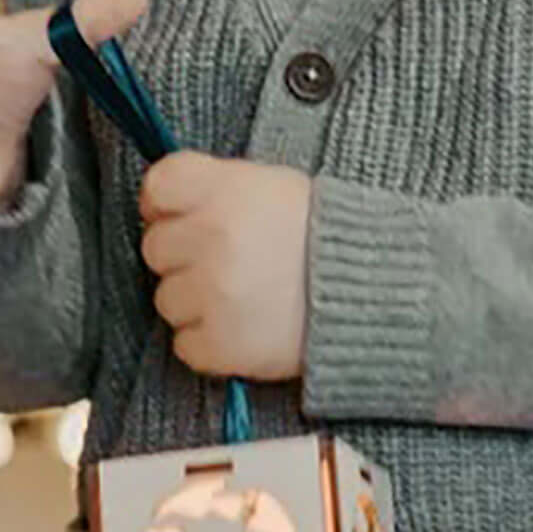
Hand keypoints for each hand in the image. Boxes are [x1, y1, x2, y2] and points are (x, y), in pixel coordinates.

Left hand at [138, 151, 312, 383]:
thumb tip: (166, 207)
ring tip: (244, 295)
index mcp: (222, 189)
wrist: (378, 292)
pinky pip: (185, 345)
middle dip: (185, 256)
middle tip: (230, 260)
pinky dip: (209, 342)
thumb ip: (217, 189)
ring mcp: (212, 293)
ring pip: (167, 300)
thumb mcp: (272, 186)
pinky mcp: (220, 344)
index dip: (164, 205)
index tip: (181, 215)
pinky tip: (245, 325)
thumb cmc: (327, 236)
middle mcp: (211, 237)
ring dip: (197, 301)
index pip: (156, 187)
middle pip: (154, 247)